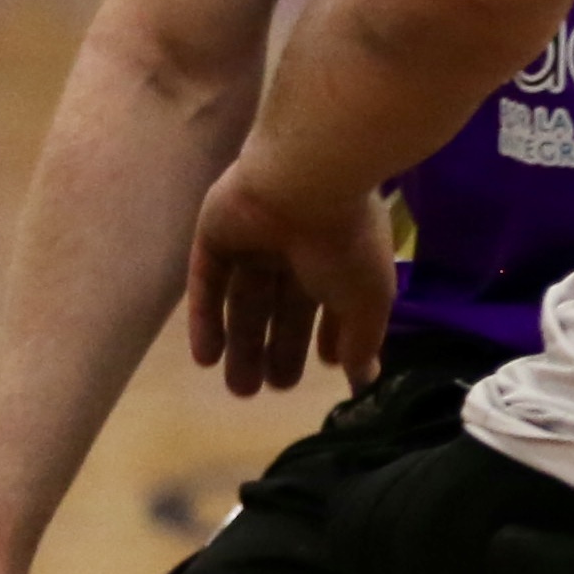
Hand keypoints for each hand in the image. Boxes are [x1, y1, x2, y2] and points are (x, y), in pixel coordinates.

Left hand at [186, 152, 390, 397]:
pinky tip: (206, 360)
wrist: (306, 182)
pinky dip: (206, 322)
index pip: (329, 303)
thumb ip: (361, 342)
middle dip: (278, 349)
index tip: (320, 366)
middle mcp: (296, 250)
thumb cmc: (347, 243)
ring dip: (242, 345)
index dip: (325, 335)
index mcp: (337, 258)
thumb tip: (363, 381)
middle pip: (282, 308)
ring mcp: (253, 243)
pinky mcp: (215, 238)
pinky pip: (208, 285)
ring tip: (241, 390)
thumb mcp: (367, 300)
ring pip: (244, 302)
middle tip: (270, 390)